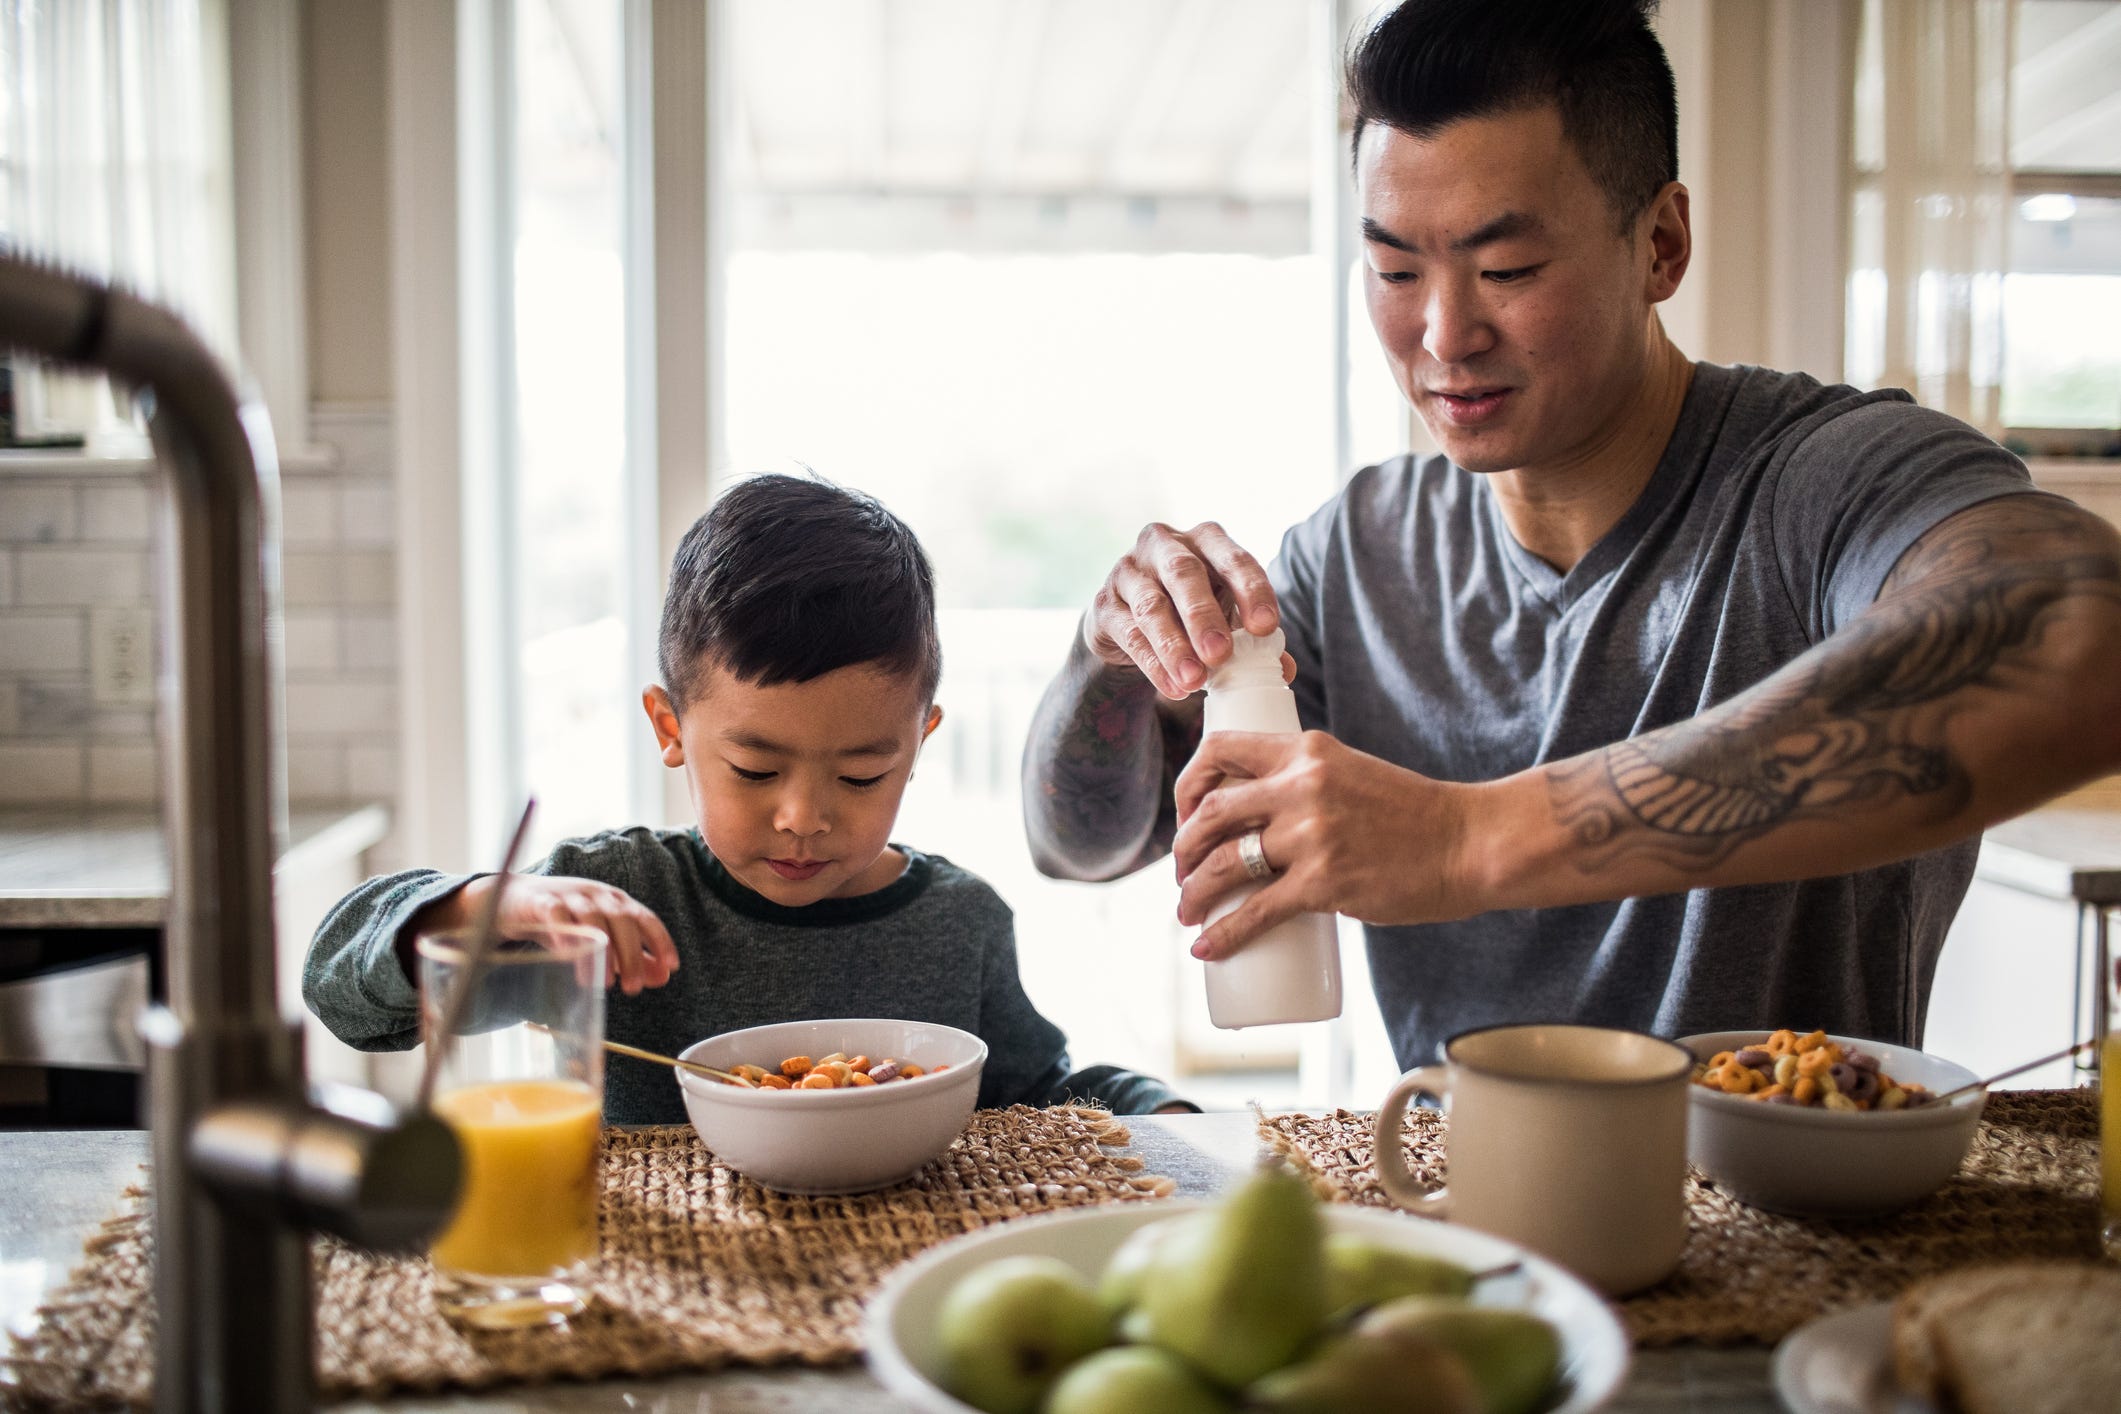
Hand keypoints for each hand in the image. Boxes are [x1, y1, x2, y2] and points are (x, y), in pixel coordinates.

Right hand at [471, 874, 680, 995]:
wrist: (514, 901)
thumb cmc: (564, 921)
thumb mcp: (601, 936)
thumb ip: (632, 956)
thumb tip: (663, 977)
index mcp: (616, 902)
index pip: (646, 918)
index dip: (660, 940)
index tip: (671, 966)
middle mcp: (597, 895)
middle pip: (622, 920)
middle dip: (632, 954)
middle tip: (633, 988)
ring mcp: (569, 896)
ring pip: (592, 918)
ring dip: (602, 950)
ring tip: (604, 983)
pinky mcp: (541, 902)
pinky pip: (555, 915)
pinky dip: (564, 933)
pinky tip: (569, 955)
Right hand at [1085, 522, 1289, 698]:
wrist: (1129, 621)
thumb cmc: (1190, 611)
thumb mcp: (1226, 616)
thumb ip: (1255, 640)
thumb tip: (1284, 669)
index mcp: (1205, 540)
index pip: (1233, 558)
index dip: (1251, 590)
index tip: (1266, 627)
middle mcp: (1163, 545)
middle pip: (1184, 573)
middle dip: (1204, 615)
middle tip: (1220, 653)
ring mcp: (1129, 572)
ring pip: (1151, 606)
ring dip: (1175, 646)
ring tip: (1195, 680)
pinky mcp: (1105, 604)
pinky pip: (1130, 634)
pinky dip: (1153, 665)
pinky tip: (1173, 688)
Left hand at [1171, 730, 1481, 958]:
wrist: (1469, 843)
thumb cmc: (1415, 815)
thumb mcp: (1352, 773)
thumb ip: (1308, 785)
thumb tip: (1259, 823)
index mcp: (1307, 751)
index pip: (1222, 749)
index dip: (1189, 783)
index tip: (1185, 812)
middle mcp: (1302, 786)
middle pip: (1212, 811)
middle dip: (1183, 846)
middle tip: (1182, 871)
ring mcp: (1312, 835)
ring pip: (1224, 863)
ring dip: (1193, 891)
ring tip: (1186, 910)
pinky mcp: (1325, 883)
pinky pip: (1255, 911)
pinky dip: (1223, 933)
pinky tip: (1205, 946)